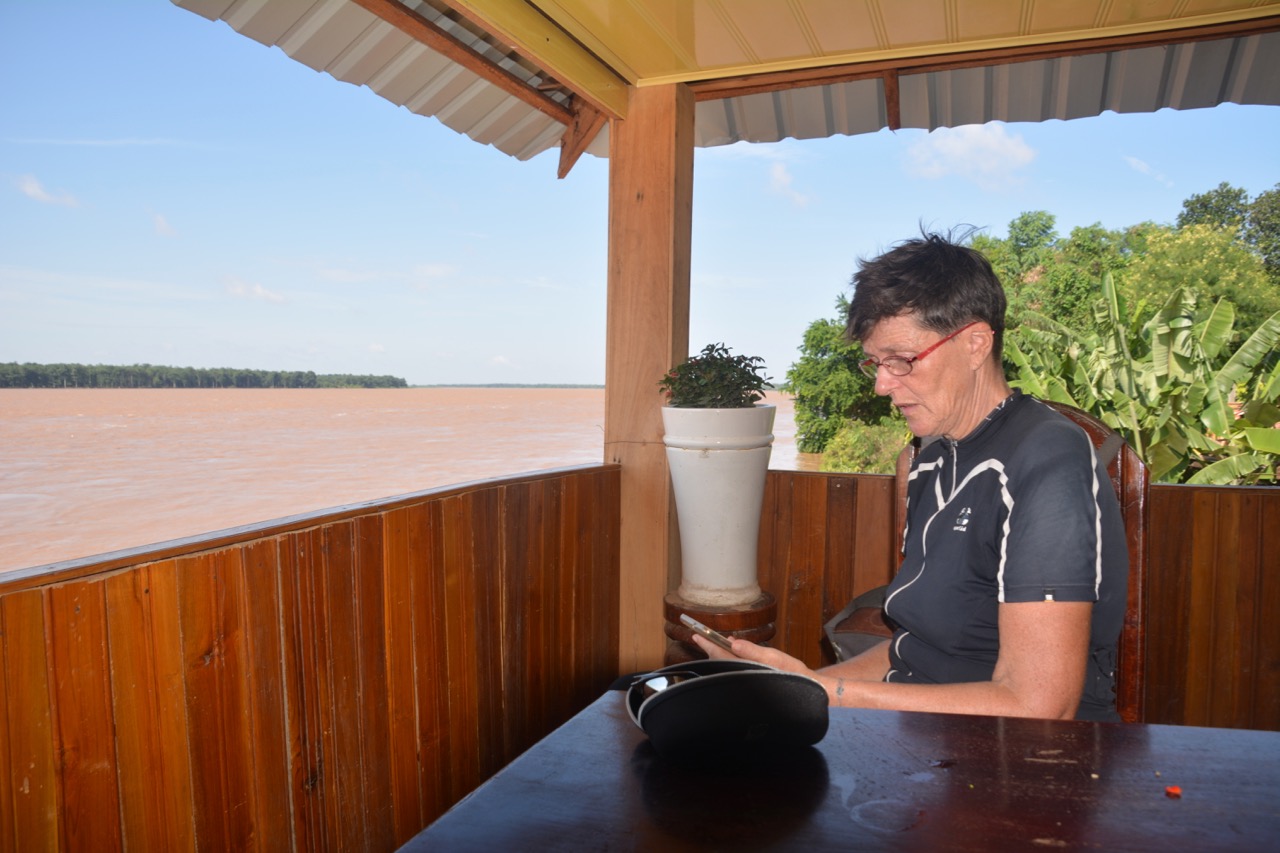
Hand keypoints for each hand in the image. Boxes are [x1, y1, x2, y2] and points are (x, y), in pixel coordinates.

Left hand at [690, 634, 816, 678]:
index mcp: (745, 671)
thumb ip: (752, 651)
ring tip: (712, 644)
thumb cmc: (794, 675)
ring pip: (727, 667)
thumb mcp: (775, 658)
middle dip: (711, 649)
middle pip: (720, 661)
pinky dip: (731, 661)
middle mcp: (742, 678)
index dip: (707, 644)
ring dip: (720, 655)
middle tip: (700, 637)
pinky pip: (735, 671)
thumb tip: (732, 643)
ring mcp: (746, 682)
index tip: (696, 634)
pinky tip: (733, 654)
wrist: (811, 692)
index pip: (720, 655)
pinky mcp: (753, 684)